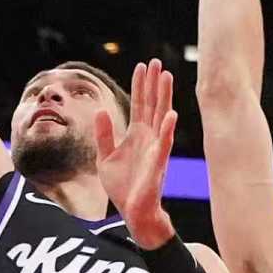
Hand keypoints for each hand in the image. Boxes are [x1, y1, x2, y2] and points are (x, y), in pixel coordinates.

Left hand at [95, 59, 175, 249]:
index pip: (140, 103)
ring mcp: (156, 148)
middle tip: (156, 61)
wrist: (132, 211)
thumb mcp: (105, 157)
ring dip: (164, 97)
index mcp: (136, 134)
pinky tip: (171, 114)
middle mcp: (149, 137)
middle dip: (154, 83)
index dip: (140, 84)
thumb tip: (101, 110)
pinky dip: (168, 129)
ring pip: (162, 117)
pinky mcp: (158, 163)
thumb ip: (104, 134)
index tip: (141, 65)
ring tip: (166, 76)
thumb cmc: (122, 186)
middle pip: (153, 104)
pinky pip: (164, 144)